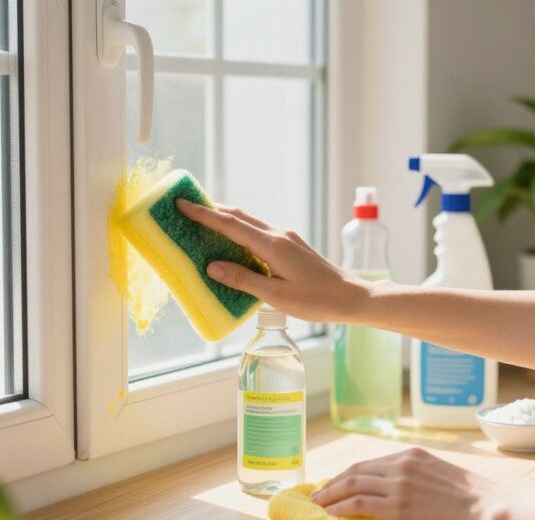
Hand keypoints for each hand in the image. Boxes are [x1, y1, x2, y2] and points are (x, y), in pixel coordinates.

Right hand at [175, 200, 368, 322]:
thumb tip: (212, 266)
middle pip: (239, 217)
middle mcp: (279, 235)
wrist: (353, 297)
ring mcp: (287, 239)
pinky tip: (233, 243)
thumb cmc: (317, 301)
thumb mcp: (276, 295)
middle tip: (186, 208)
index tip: (182, 204)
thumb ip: (243, 280)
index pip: (231, 224)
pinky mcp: (292, 247)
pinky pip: (259, 234)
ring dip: (226, 220)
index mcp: (273, 245)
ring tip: (203, 222)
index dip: (204, 214)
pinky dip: (241, 233)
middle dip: (212, 211)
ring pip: (250, 223)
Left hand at [310, 448, 506, 519]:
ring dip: (330, 495)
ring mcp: (399, 484)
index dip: (347, 474)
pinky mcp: (399, 506)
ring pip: (352, 485)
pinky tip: (331, 513)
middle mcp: (402, 465)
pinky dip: (341, 507)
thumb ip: (418, 476)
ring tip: (317, 504)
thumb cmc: (475, 499)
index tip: (334, 482)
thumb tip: (401, 488)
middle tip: (317, 493)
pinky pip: (360, 503)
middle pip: (355, 471)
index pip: (369, 463)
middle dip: (333, 483)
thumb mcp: (441, 475)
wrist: (491, 509)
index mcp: (412, 456)